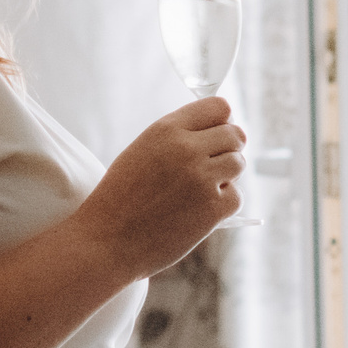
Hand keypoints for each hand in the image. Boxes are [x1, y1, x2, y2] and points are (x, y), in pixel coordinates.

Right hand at [74, 98, 246, 276]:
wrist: (108, 240)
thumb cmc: (121, 196)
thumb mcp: (142, 150)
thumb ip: (177, 136)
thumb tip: (216, 129)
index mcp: (167, 129)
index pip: (219, 107)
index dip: (222, 121)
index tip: (216, 135)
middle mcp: (187, 149)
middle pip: (236, 135)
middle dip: (229, 148)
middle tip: (212, 165)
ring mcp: (202, 179)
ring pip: (239, 164)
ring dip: (227, 176)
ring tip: (201, 188)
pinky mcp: (213, 209)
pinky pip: (236, 197)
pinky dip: (222, 204)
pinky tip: (198, 210)